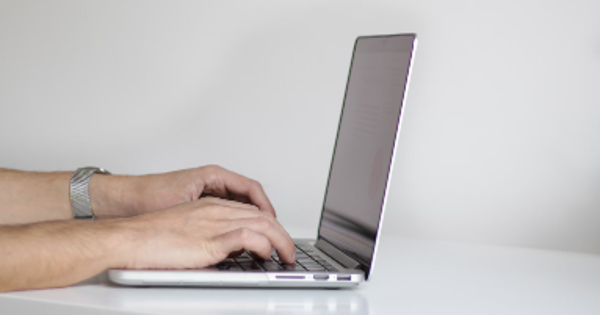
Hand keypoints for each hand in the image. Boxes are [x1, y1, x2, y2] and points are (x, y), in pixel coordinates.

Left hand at [91, 165, 275, 218]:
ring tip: (258, 233)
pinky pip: (227, 209)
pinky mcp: (200, 201)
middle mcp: (212, 180)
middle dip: (262, 213)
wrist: (122, 199)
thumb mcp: (184, 205)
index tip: (272, 220)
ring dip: (250, 217)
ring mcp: (207, 190)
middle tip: (271, 230)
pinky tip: (237, 234)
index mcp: (212, 175)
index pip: (251, 188)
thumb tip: (235, 226)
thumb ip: (210, 214)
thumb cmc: (147, 196)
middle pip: (248, 195)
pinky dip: (236, 220)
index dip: (265, 205)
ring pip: (239, 204)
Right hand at [116, 196, 295, 268]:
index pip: (251, 210)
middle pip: (262, 216)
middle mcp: (216, 210)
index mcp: (209, 206)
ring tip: (287, 255)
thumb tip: (228, 251)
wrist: (129, 237)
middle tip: (289, 250)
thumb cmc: (149, 236)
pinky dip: (264, 245)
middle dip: (282, 233)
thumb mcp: (186, 231)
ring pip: (262, 224)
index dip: (269, 224)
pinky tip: (267, 254)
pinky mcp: (210, 240)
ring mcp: (214, 223)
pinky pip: (248, 238)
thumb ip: (209, 235)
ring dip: (281, 241)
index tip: (277, 238)